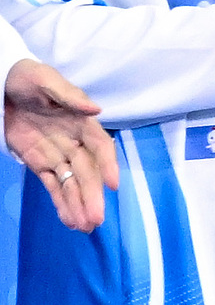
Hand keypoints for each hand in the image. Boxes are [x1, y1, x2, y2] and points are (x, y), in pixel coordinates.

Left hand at [3, 57, 112, 234]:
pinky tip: (70, 220)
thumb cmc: (29, 78)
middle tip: (96, 218)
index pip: (100, 146)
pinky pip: (53, 186)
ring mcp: (57, 154)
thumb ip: (70, 96)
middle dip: (92, 195)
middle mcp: (74, 142)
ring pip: (72, 183)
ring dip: (79, 204)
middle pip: (87, 172)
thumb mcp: (47, 81)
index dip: (108, 165)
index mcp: (81, 122)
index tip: (113, 184)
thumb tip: (96, 110)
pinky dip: (61, 203)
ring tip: (85, 226)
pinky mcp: (39, 163)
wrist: (2, 83)